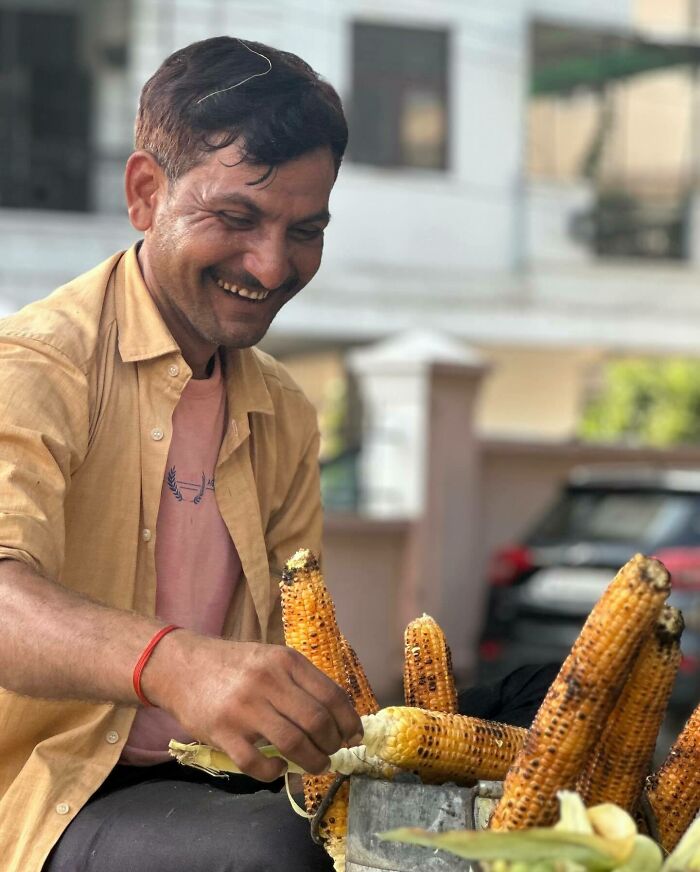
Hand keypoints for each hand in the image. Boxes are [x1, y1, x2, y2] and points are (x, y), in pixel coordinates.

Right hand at [145, 633, 363, 781]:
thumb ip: (299, 683)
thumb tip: (337, 718)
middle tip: (332, 752)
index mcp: (285, 661)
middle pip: (317, 721)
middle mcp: (268, 681)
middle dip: (333, 744)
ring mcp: (245, 708)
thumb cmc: (233, 665)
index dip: (349, 721)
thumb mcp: (270, 659)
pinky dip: (274, 772)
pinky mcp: (223, 732)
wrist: (181, 666)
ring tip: (315, 765)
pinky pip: (257, 763)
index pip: (331, 694)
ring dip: (312, 761)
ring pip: (294, 744)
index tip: (354, 737)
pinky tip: (278, 768)